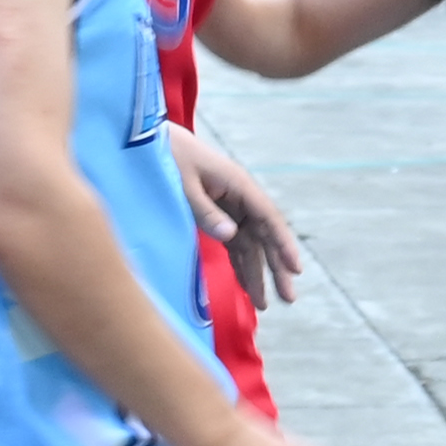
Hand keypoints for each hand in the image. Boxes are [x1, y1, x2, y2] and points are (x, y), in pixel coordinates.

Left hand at [172, 124, 304, 313]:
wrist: (150, 141)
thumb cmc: (168, 157)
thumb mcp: (183, 186)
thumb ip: (205, 212)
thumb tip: (231, 236)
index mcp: (238, 184)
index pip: (268, 218)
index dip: (283, 245)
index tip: (295, 269)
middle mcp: (240, 197)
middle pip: (264, 236)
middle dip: (276, 268)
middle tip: (288, 299)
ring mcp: (230, 207)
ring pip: (251, 245)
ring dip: (258, 272)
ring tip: (265, 304)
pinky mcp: (218, 215)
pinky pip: (234, 244)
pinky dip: (240, 264)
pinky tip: (246, 286)